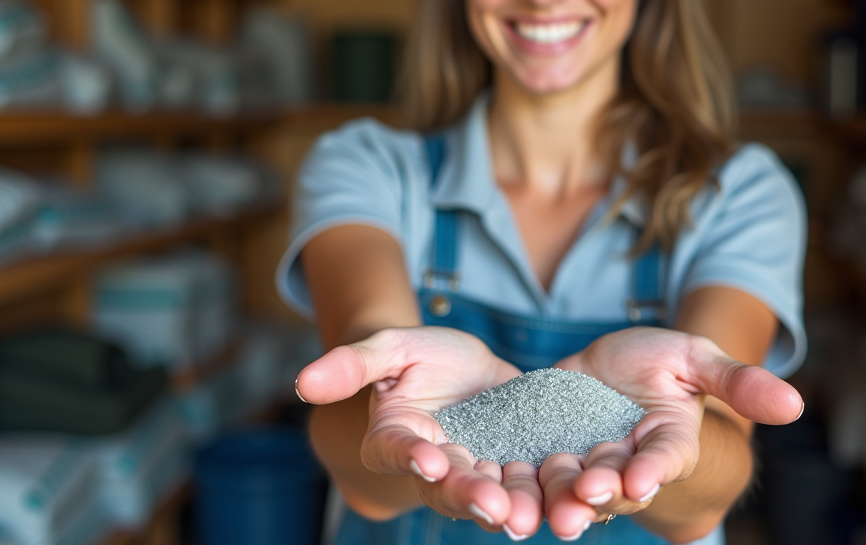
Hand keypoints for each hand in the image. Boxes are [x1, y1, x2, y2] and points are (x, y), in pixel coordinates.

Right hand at [296, 327, 544, 535]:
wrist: (464, 368)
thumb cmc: (418, 358)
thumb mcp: (390, 348)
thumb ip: (351, 364)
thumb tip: (301, 383)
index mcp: (395, 440)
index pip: (400, 450)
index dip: (414, 456)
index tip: (430, 458)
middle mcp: (435, 465)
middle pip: (450, 485)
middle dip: (471, 497)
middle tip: (494, 507)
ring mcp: (478, 469)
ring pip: (492, 494)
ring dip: (510, 508)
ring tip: (528, 517)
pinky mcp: (516, 464)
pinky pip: (529, 483)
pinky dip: (543, 494)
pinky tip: (564, 501)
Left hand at [541, 327, 802, 537]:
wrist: (610, 369)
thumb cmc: (661, 363)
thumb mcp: (696, 358)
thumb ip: (737, 382)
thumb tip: (795, 404)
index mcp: (668, 441)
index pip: (665, 457)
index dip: (654, 468)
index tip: (643, 476)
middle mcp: (627, 460)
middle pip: (615, 481)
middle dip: (601, 491)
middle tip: (585, 496)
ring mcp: (584, 460)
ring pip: (571, 486)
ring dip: (559, 499)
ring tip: (546, 509)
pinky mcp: (545, 452)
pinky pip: (532, 473)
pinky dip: (520, 485)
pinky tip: (502, 491)